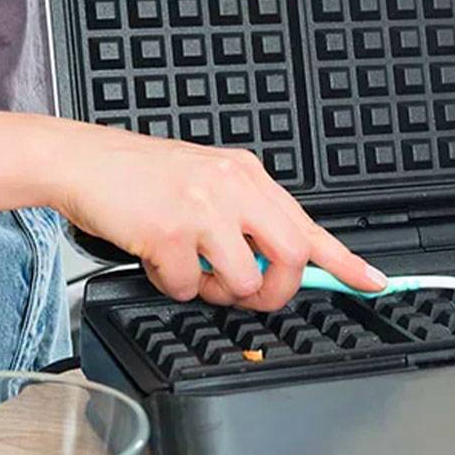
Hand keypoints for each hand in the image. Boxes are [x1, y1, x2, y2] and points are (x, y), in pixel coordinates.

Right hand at [54, 126, 386, 310]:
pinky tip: (156, 259)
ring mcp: (202, 207)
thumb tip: (272, 266)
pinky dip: (173, 285)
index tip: (375, 281)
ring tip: (189, 268)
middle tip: (250, 293)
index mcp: (245, 175)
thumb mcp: (205, 183)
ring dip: (216, 291)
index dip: (344, 260)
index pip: (308, 223)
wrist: (80, 160)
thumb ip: (242, 217)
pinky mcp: (170, 231)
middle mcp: (232, 186)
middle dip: (276, 290)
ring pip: (242, 280)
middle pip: (290, 257)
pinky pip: (189, 286)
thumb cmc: (138, 177)